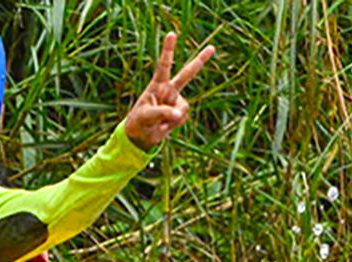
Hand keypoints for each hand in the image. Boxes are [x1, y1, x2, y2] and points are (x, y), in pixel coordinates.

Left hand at [124, 32, 214, 148]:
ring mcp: (176, 101)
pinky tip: (164, 125)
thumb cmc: (139, 121)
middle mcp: (169, 90)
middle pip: (187, 74)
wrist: (141, 136)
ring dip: (171, 116)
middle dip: (200, 61)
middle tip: (212, 47)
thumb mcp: (146, 116)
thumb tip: (180, 113)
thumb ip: (162, 112)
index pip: (164, 65)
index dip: (168, 50)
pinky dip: (173, 124)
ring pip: (183, 107)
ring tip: (157, 122)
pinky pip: (182, 117)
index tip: (171, 34)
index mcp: (157, 85)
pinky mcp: (180, 113)